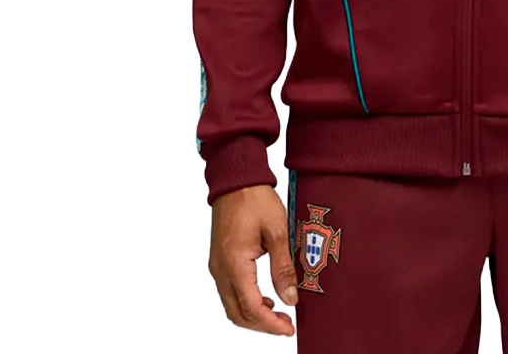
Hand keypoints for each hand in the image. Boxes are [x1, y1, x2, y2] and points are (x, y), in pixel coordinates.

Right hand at [208, 184, 299, 335]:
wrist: (236, 179)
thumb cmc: (255, 199)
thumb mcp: (277, 230)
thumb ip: (283, 267)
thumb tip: (290, 298)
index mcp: (234, 264)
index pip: (250, 308)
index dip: (270, 324)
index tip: (288, 328)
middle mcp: (220, 270)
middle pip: (237, 313)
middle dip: (261, 325)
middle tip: (285, 325)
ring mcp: (217, 266)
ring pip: (231, 305)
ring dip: (252, 315)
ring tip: (278, 313)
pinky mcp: (219, 261)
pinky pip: (229, 292)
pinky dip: (245, 302)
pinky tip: (264, 297)